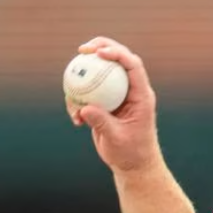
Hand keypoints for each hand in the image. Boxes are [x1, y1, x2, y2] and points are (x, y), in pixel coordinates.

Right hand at [66, 37, 163, 174]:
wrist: (132, 165)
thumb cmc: (131, 153)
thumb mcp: (117, 139)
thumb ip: (102, 122)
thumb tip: (84, 108)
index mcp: (141, 95)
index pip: (132, 66)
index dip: (117, 53)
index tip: (98, 53)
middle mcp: (131, 91)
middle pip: (117, 60)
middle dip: (101, 48)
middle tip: (82, 49)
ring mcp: (118, 96)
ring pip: (100, 75)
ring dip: (83, 80)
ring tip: (72, 96)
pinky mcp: (105, 104)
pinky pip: (89, 93)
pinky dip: (78, 102)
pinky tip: (75, 119)